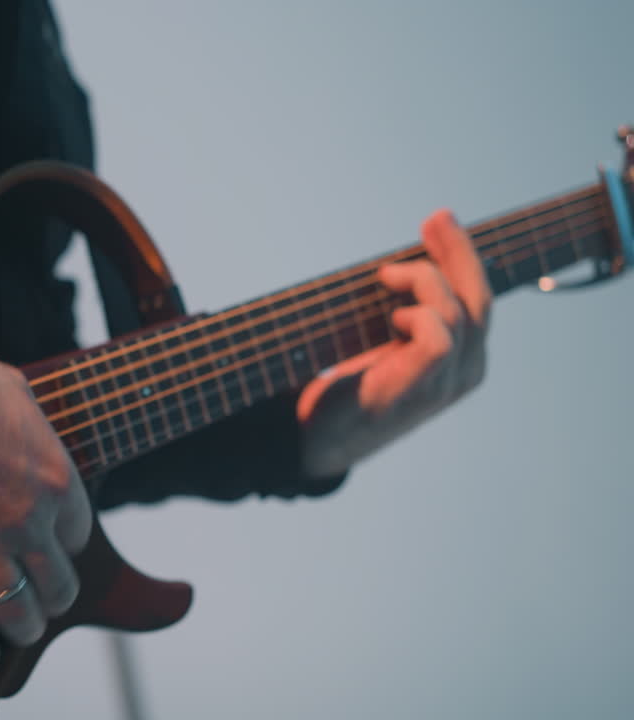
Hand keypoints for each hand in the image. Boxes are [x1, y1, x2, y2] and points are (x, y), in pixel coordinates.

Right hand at [0, 341, 93, 670]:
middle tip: (37, 597)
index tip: (44, 542)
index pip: (78, 537)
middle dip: (52, 597)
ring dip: (21, 631)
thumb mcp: (18, 392)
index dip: (62, 545)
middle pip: (60, 588)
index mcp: (58, 481)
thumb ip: (33, 422)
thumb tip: (27, 423)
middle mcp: (30, 522)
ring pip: (18, 615)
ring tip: (15, 635)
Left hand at [297, 209, 490, 475]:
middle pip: (480, 298)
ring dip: (425, 280)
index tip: (439, 220)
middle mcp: (466, 371)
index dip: (462, 256)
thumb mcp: (382, 341)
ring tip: (385, 278)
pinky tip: (392, 318)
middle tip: (435, 218)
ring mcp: (448, 383)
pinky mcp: (423, 387)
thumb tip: (400, 265)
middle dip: (458, 251)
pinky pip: (443, 335)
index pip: (477, 297)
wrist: (313, 439)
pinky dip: (420, 314)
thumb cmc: (345, 388)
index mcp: (462, 359)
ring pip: (463, 310)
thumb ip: (403, 311)